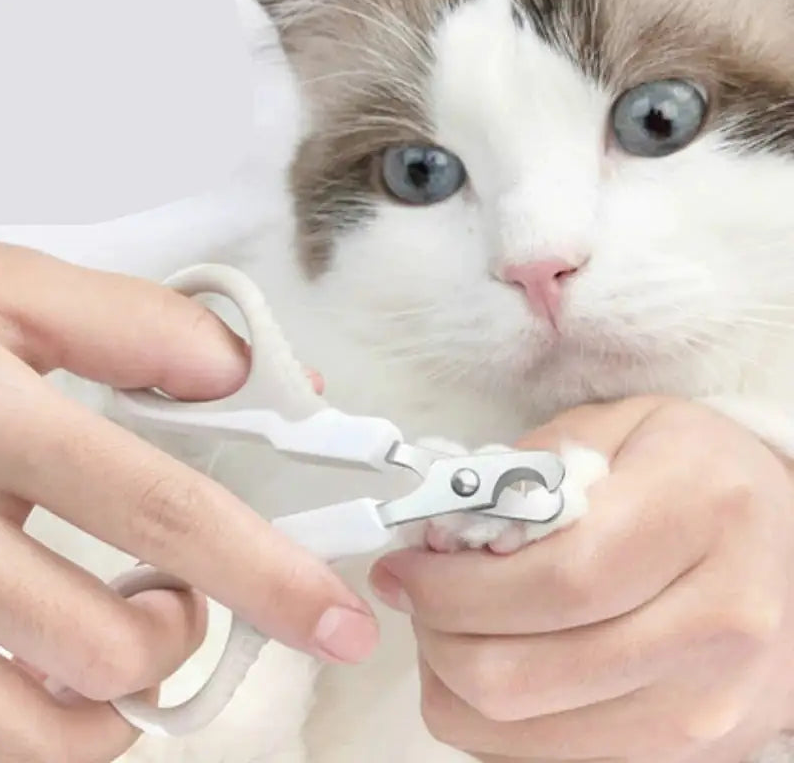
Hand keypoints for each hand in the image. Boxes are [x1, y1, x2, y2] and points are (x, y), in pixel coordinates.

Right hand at [0, 243, 377, 762]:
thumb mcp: (15, 293)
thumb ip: (142, 326)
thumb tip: (247, 377)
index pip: (162, 510)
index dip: (267, 573)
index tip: (337, 620)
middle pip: (108, 644)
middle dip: (182, 632)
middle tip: (183, 594)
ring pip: (44, 724)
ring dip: (117, 686)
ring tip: (117, 620)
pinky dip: (51, 717)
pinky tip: (56, 656)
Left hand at [370, 397, 793, 762]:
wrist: (790, 543)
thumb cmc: (696, 472)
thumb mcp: (619, 427)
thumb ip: (529, 470)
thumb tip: (443, 533)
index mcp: (700, 514)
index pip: (554, 583)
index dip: (453, 587)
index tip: (402, 568)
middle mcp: (718, 625)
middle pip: (526, 675)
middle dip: (437, 637)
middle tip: (416, 595)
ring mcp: (711, 708)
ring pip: (526, 737)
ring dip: (455, 683)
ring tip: (450, 626)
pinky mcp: (693, 754)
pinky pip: (553, 760)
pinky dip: (497, 718)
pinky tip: (497, 657)